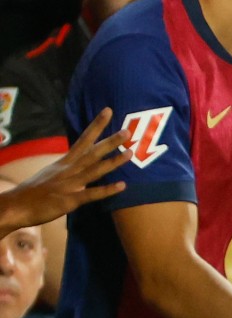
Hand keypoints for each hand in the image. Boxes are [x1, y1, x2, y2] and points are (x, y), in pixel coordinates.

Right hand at [0, 109, 127, 231]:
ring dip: (112, 162)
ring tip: (130, 153)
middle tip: (128, 131)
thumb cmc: (33, 191)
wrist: (15, 206)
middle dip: (110, 142)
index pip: (83, 140)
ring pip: (94, 170)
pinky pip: (90, 194)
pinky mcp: (69, 200)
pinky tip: (122, 185)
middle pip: (92, 153)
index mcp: (64, 162)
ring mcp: (69, 184)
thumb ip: (69, 168)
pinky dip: (106, 190)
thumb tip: (81, 163)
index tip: (108, 111)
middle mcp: (68, 170)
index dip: (96, 126)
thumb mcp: (52, 173)